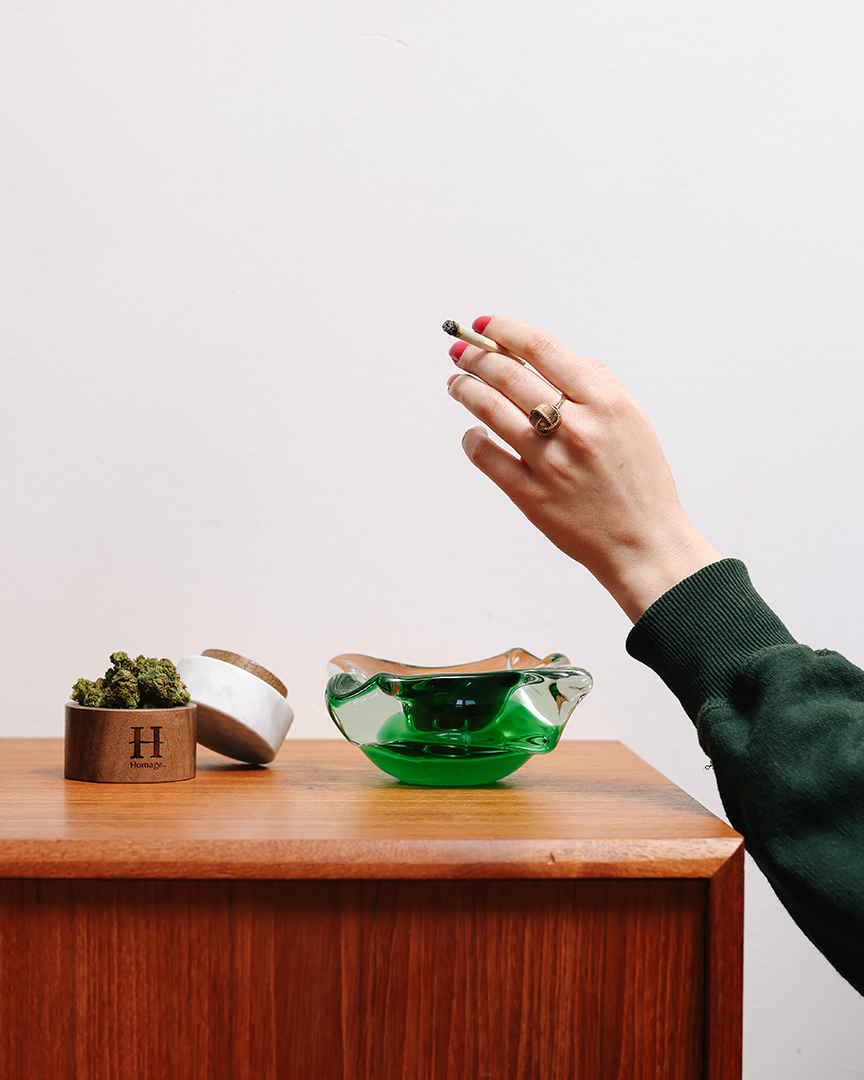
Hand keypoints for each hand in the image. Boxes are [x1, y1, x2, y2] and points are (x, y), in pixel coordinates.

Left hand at [447, 316, 721, 620]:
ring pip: (489, 410)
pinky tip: (473, 433)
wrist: (643, 542)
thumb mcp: (634, 420)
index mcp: (604, 401)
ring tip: (456, 384)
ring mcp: (549, 462)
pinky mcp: (530, 495)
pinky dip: (472, 439)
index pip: (542, 348)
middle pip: (508, 375)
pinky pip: (486, 456)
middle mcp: (575, 427)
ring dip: (465, 390)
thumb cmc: (640, 481)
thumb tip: (565, 358)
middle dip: (475, 356)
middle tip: (459, 351)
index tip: (484, 324)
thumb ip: (600, 385)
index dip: (505, 330)